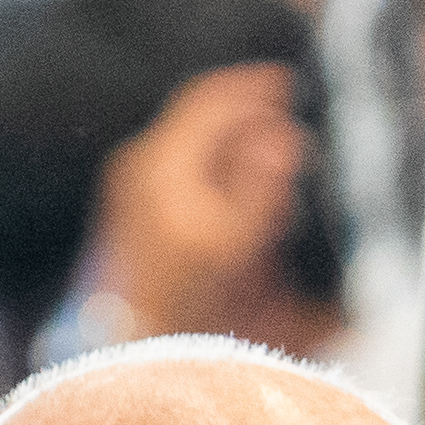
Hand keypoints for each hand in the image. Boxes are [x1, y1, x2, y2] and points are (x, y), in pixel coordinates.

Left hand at [79, 61, 311, 340]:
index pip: (210, 101)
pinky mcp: (135, 210)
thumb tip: (283, 138)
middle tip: (293, 125)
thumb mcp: (235, 240)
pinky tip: (244, 196)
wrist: (131, 345)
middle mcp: (140, 165)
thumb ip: (260, 183)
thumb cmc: (184, 299)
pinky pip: (184, 171)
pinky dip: (218, 170)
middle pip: (201, 121)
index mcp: (161, 162)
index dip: (252, 86)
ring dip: (236, 148)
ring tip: (277, 165)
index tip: (288, 79)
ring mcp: (133, 188)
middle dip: (249, 119)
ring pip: (194, 147)